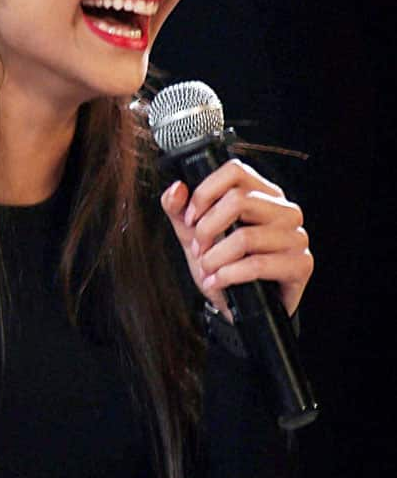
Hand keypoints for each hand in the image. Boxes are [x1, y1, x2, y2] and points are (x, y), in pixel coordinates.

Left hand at [160, 158, 312, 319]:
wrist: (241, 307)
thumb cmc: (224, 265)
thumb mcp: (194, 236)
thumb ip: (179, 210)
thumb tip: (177, 188)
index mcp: (263, 194)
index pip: (235, 170)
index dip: (205, 193)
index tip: (191, 218)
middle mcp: (285, 210)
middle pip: (238, 200)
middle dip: (206, 229)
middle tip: (198, 249)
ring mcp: (297, 237)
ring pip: (245, 236)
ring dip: (215, 258)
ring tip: (207, 269)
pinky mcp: (301, 265)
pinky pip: (258, 265)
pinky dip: (229, 275)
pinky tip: (217, 282)